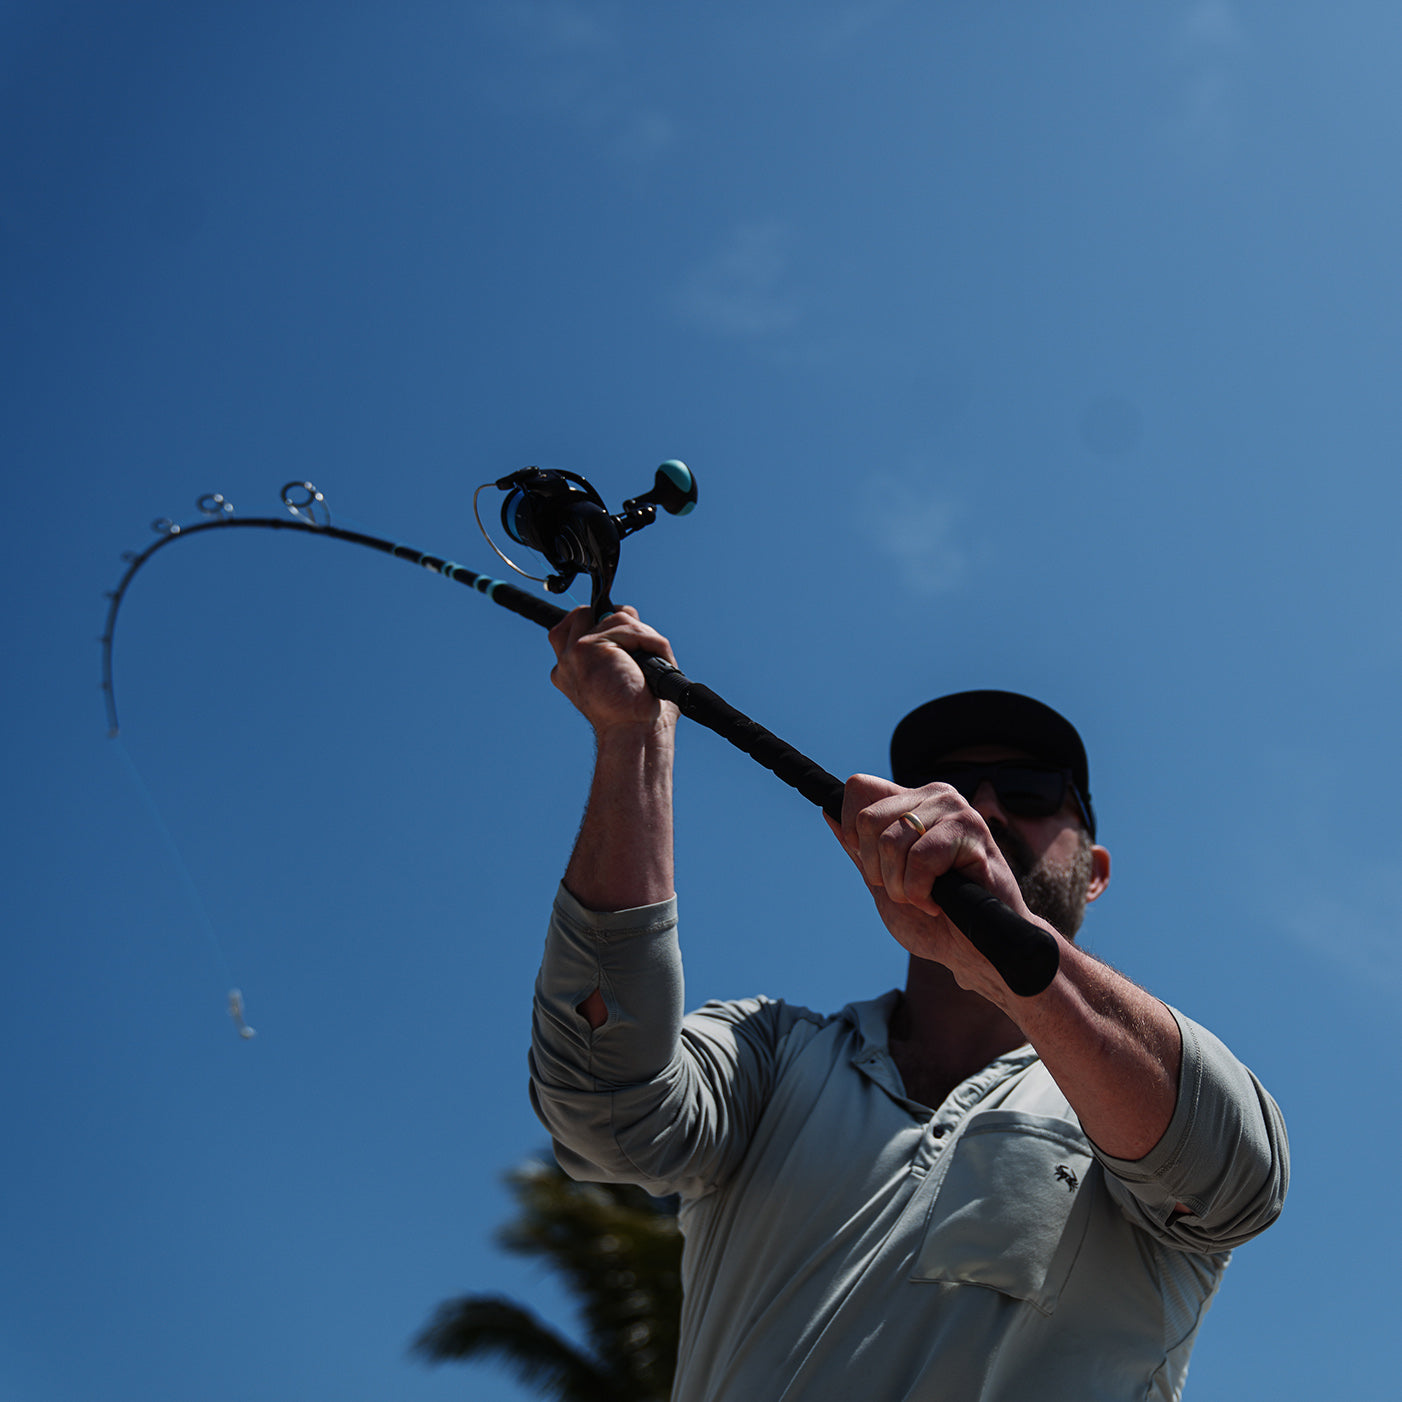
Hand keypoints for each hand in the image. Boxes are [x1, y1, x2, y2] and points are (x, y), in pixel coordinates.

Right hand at [548, 606, 679, 734]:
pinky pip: (627, 625)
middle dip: (620, 622)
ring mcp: (573, 653)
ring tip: (649, 666)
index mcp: (572, 669)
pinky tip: (649, 666)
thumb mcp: (628, 672)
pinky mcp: (585, 648)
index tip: (629, 642)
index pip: (576, 625)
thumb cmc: (640, 713)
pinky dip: (648, 641)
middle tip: (638, 649)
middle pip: (586, 613)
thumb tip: (626, 612)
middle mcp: (566, 661)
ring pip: (615, 617)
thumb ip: (623, 642)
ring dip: (643, 636)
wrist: (636, 733)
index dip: (604, 625)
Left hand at [826, 774, 1050, 1000]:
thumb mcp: (882, 883)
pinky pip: (920, 858)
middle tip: (904, 890)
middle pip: (867, 819)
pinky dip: (920, 891)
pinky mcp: (972, 829)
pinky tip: (940, 900)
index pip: (858, 788)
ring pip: (892, 841)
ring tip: (926, 897)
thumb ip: (859, 849)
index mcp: (910, 804)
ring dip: (900, 886)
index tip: (873, 867)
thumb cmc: (932, 921)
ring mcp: (954, 809)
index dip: (852, 831)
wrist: (973, 952)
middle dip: (876, 869)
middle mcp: (932, 797)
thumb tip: (827, 810)